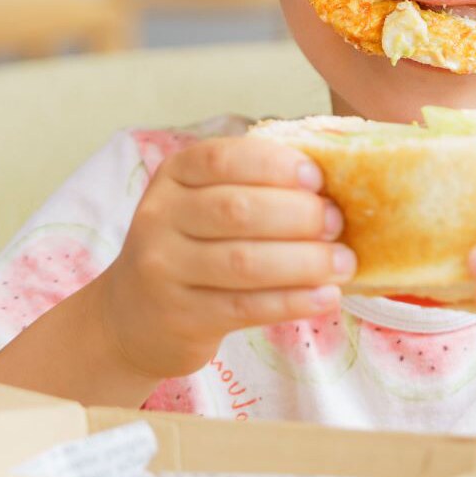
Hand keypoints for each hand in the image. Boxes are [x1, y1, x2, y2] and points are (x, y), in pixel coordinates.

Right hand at [87, 137, 355, 380]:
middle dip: (299, 215)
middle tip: (337, 224)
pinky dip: (293, 301)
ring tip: (344, 264)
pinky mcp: (181, 316)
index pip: (222, 159)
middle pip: (238, 210)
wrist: (131, 317)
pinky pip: (246, 306)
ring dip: (305, 262)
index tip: (316, 177)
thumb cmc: (191, 249)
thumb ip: (251, 188)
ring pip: (245, 262)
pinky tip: (326, 297)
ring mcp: (165, 269)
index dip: (274, 165)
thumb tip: (333, 184)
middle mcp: (160, 218)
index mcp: (174, 176)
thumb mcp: (202, 205)